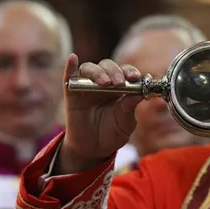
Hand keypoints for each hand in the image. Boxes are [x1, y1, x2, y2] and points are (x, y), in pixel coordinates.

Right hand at [58, 54, 142, 173]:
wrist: (94, 149)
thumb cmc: (112, 133)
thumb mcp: (125, 122)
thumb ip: (130, 107)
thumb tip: (140, 92)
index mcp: (120, 87)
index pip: (124, 71)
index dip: (130, 71)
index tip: (135, 78)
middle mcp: (103, 83)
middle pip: (107, 66)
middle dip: (115, 71)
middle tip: (119, 83)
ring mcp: (86, 87)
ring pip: (89, 69)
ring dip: (98, 72)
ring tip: (105, 83)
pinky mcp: (72, 94)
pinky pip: (69, 77)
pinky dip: (69, 67)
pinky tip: (73, 58)